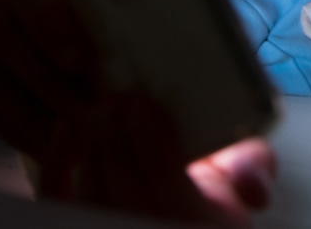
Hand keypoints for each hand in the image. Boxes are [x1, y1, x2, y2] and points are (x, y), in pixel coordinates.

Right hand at [0, 0, 96, 158]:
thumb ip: (98, 0)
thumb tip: (116, 26)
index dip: (48, 22)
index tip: (80, 61)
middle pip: (2, 36)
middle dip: (48, 82)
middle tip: (87, 114)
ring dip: (31, 113)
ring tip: (70, 137)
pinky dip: (12, 126)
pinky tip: (46, 144)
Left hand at [42, 94, 276, 227]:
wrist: (187, 213)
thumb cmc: (214, 191)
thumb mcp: (247, 177)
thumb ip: (255, 169)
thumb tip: (250, 187)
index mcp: (196, 221)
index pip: (166, 184)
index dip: (151, 141)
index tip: (145, 103)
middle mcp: (150, 227)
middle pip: (122, 183)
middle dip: (117, 133)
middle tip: (117, 95)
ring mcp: (112, 226)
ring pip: (91, 189)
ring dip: (93, 140)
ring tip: (101, 106)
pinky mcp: (80, 221)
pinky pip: (58, 199)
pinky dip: (56, 162)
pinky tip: (66, 129)